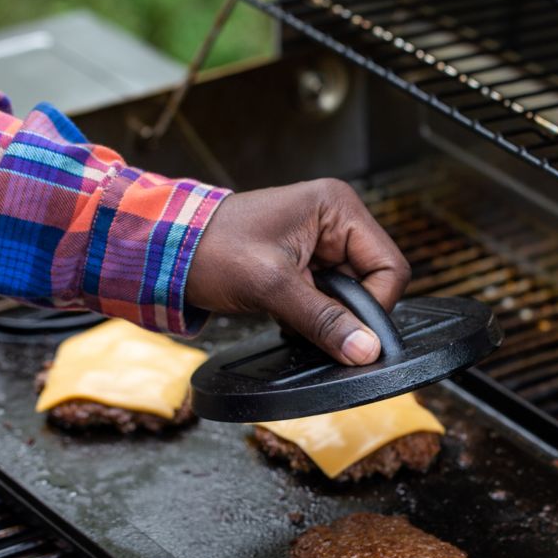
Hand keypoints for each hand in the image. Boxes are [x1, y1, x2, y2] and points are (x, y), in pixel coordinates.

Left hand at [187, 179, 410, 364]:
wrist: (168, 253)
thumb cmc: (211, 249)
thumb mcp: (271, 286)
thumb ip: (323, 319)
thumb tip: (365, 350)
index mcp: (337, 207)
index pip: (389, 266)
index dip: (374, 306)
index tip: (352, 334)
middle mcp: (335, 221)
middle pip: (373, 283)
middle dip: (346, 311)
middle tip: (310, 320)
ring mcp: (321, 244)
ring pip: (350, 296)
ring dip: (326, 315)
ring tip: (290, 312)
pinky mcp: (307, 264)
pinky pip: (329, 300)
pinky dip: (313, 316)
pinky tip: (286, 313)